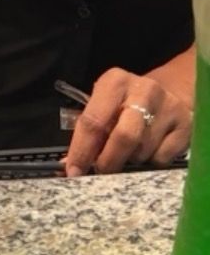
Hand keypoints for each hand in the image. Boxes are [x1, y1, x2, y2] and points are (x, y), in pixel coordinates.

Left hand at [62, 67, 190, 176]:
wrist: (166, 92)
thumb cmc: (125, 103)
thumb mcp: (104, 106)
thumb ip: (89, 132)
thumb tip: (69, 166)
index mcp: (115, 82)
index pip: (93, 121)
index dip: (81, 150)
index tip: (74, 172)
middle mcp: (144, 90)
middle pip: (124, 137)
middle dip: (109, 161)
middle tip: (102, 171)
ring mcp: (169, 106)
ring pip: (143, 151)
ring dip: (130, 161)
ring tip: (128, 152)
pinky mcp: (186, 125)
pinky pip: (162, 158)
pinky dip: (151, 162)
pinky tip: (149, 149)